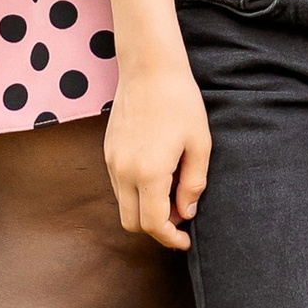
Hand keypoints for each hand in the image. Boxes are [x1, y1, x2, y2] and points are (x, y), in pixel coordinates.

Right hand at [106, 60, 213, 247]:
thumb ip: (193, 184)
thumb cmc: (180, 102)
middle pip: (132, 223)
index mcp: (148, 173)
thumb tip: (186, 213)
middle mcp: (123, 172)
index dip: (171, 239)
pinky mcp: (108, 150)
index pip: (154, 225)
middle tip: (181, 216)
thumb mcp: (199, 144)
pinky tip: (157, 174)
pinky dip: (136, 193)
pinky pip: (119, 186)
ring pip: (123, 205)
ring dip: (145, 210)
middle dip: (156, 229)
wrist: (149, 68)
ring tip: (172, 191)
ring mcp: (112, 161)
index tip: (186, 239)